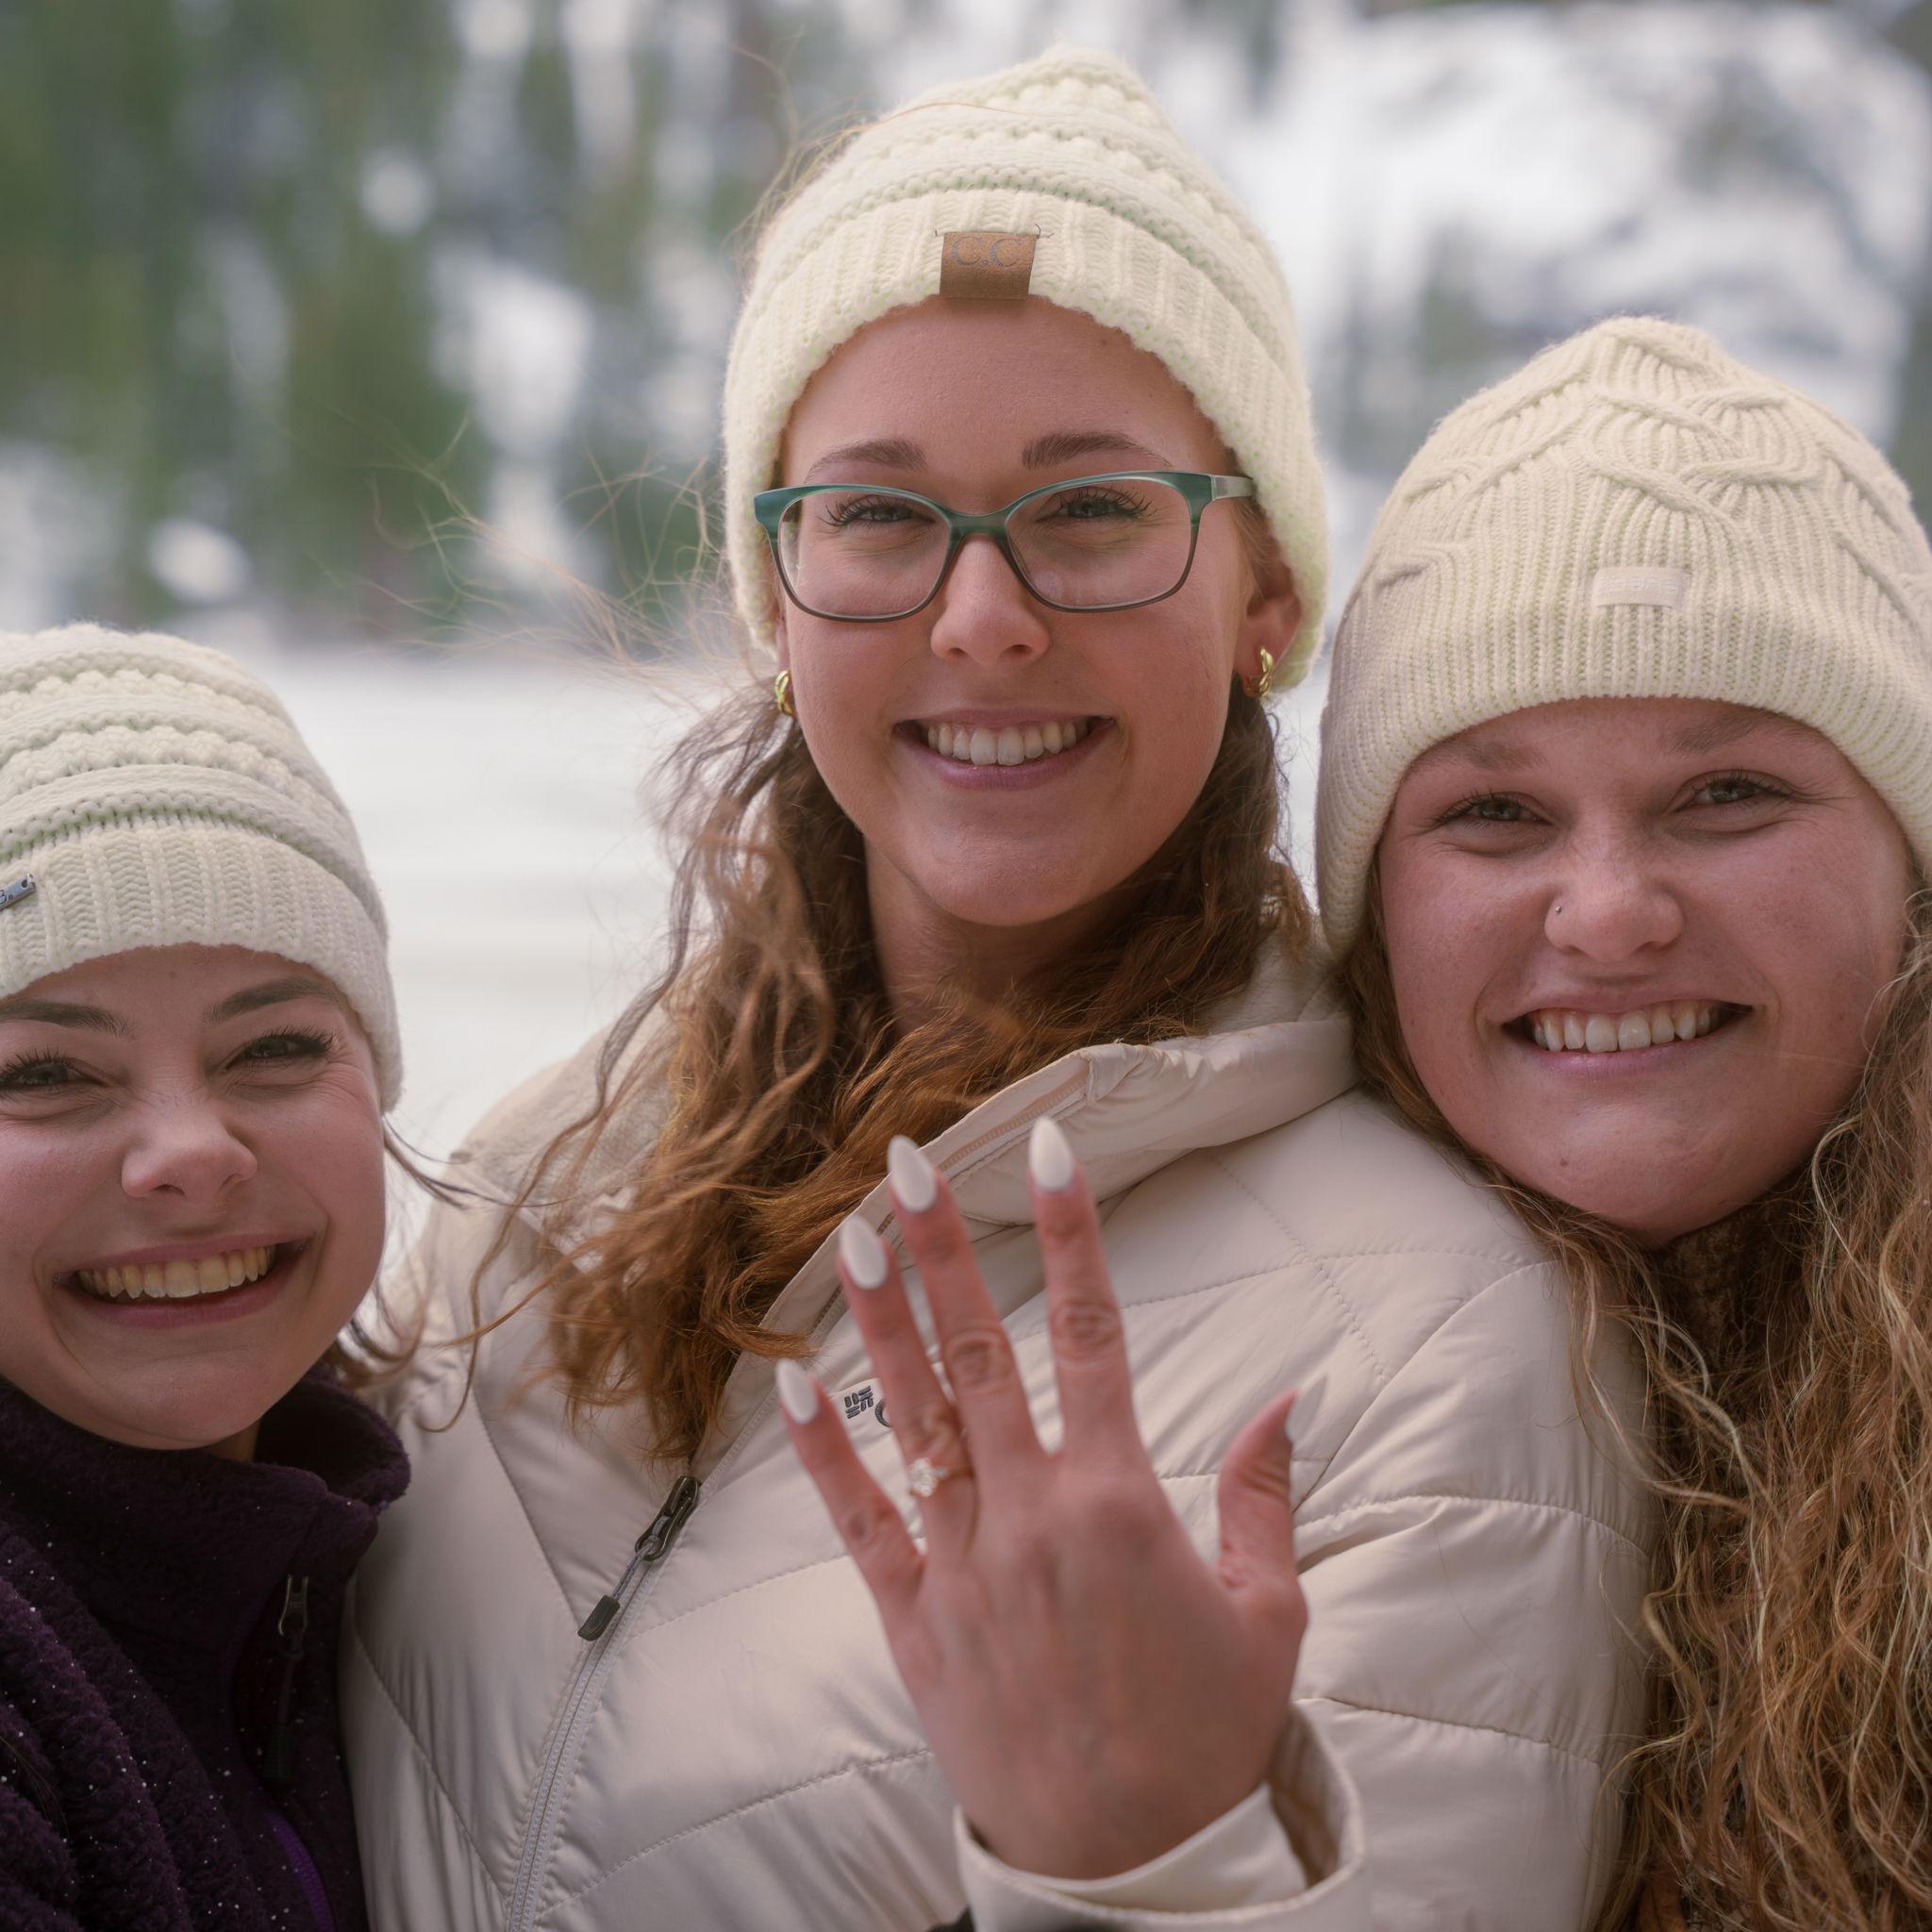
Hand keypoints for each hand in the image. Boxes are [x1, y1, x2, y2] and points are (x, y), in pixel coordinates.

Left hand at [775, 1117, 1306, 1881]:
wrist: (1137, 1865)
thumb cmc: (1211, 1735)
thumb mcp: (1272, 1613)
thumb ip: (1268, 1493)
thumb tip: (1291, 1394)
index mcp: (1125, 1500)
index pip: (1092, 1332)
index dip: (1069, 1231)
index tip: (1045, 1148)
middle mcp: (1036, 1514)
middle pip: (982, 1350)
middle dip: (946, 1246)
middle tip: (910, 1157)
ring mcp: (967, 1565)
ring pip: (915, 1416)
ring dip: (880, 1320)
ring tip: (850, 1232)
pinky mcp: (916, 1622)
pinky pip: (860, 1522)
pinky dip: (823, 1451)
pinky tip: (789, 1382)